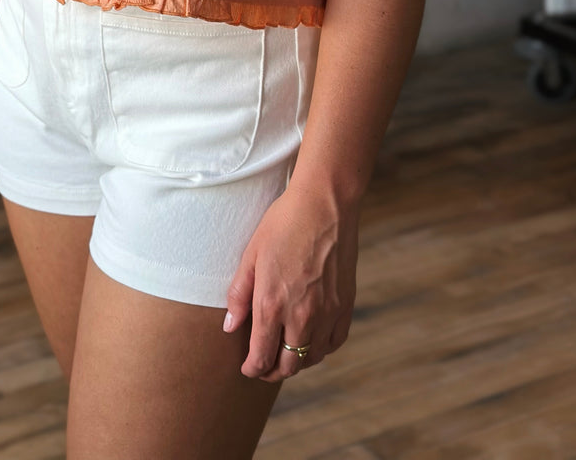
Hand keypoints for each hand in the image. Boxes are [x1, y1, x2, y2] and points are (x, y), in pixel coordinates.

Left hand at [223, 181, 359, 381]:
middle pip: (288, 365)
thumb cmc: (284, 223)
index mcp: (272, 304)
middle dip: (273, 371)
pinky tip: (312, 340)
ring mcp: (327, 313)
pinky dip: (321, 349)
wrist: (325, 205)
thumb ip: (239, 294)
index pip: (262, 356)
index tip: (248, 368)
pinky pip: (334, 343)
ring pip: (312, 358)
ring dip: (297, 362)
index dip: (253, 368)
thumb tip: (230, 326)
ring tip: (285, 353)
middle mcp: (302, 315)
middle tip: (264, 366)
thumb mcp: (251, 254)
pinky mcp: (345, 306)